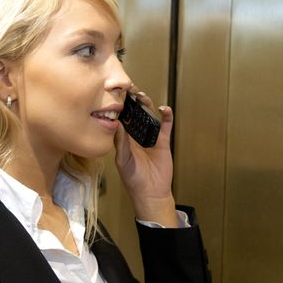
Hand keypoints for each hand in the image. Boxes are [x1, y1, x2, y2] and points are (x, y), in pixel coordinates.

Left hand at [114, 89, 177, 226]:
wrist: (151, 193)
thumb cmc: (134, 180)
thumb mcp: (123, 160)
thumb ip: (121, 143)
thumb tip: (116, 124)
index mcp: (125, 140)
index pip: (122, 119)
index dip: (120, 107)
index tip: (118, 94)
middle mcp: (137, 137)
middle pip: (136, 114)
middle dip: (133, 102)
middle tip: (130, 90)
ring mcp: (151, 138)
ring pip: (149, 116)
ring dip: (147, 105)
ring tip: (142, 96)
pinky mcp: (163, 141)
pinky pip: (165, 126)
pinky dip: (166, 116)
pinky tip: (164, 109)